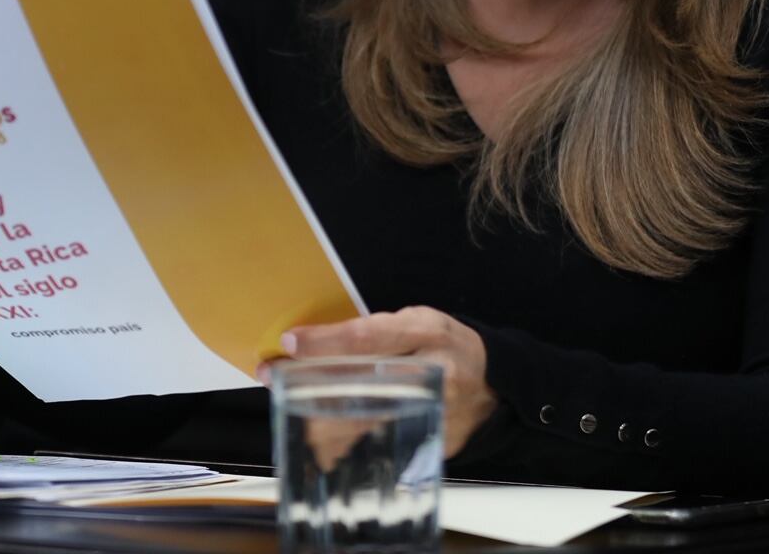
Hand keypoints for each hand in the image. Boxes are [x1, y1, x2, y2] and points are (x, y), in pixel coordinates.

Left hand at [271, 306, 498, 457]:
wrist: (493, 385)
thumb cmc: (445, 345)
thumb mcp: (417, 323)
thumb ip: (375, 333)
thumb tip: (315, 344)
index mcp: (426, 333)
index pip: (368, 337)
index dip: (326, 342)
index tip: (290, 343)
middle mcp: (430, 373)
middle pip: (361, 383)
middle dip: (311, 383)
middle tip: (275, 378)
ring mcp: (430, 412)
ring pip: (364, 421)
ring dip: (320, 420)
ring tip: (290, 414)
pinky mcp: (428, 440)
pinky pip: (378, 443)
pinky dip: (347, 444)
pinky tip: (322, 445)